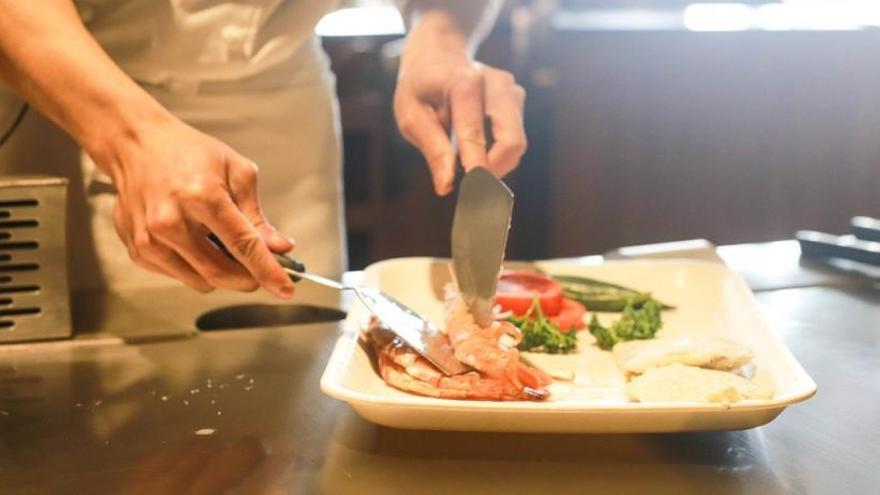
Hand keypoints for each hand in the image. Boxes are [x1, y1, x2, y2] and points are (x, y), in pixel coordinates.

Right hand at [93, 114, 294, 297]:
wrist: (136, 145)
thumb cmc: (188, 152)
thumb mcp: (236, 172)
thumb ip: (257, 216)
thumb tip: (279, 248)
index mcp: (200, 196)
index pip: (242, 245)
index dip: (268, 271)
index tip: (285, 289)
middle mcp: (170, 221)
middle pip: (221, 272)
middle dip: (249, 278)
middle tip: (262, 270)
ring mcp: (150, 239)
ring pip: (202, 281)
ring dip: (223, 274)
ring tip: (223, 245)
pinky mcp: (138, 251)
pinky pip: (180, 276)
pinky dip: (197, 268)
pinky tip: (196, 241)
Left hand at [394, 26, 526, 194]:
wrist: (438, 55)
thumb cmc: (420, 88)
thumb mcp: (411, 115)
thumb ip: (432, 149)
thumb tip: (446, 186)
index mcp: (464, 83)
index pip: (475, 135)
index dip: (477, 170)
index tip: (475, 197)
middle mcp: (495, 83)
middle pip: (512, 141)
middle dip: (494, 171)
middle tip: (472, 189)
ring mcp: (511, 89)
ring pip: (516, 144)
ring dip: (494, 163)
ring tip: (465, 161)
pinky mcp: (518, 98)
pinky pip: (514, 138)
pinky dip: (497, 153)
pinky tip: (475, 147)